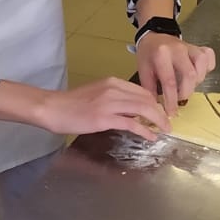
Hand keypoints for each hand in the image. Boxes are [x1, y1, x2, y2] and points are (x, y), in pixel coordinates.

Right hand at [35, 77, 167, 140]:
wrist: (52, 108)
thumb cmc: (71, 104)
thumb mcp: (96, 94)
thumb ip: (115, 99)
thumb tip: (132, 111)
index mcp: (113, 82)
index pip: (142, 91)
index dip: (155, 103)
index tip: (160, 113)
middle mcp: (113, 89)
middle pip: (146, 99)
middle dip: (160, 112)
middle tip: (167, 124)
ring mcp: (109, 104)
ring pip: (143, 109)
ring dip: (157, 121)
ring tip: (164, 130)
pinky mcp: (104, 118)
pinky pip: (131, 124)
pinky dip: (144, 130)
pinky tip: (151, 136)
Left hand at [136, 34, 216, 120]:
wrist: (154, 35)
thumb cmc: (148, 55)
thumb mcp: (143, 71)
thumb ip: (149, 89)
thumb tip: (156, 109)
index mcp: (161, 55)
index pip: (169, 82)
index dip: (172, 100)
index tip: (171, 113)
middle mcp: (178, 49)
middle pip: (190, 75)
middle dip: (186, 92)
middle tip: (179, 98)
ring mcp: (190, 47)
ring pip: (202, 65)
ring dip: (197, 80)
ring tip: (188, 85)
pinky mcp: (198, 47)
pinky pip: (209, 57)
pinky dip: (207, 68)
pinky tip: (199, 73)